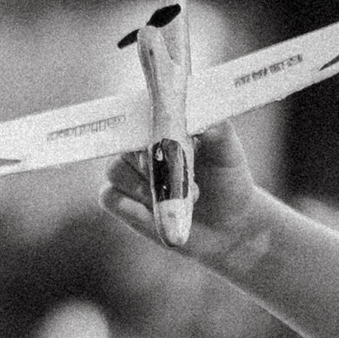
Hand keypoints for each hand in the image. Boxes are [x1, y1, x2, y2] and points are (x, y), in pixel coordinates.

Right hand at [97, 121, 267, 269]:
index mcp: (162, 123)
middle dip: (150, 164)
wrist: (227, 224)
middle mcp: (139, 143)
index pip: (141, 113)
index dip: (149, 129)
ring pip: (115, 170)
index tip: (167, 144)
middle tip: (184, 180)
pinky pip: (109, 196)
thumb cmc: (227, 180)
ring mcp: (127, 172)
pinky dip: (132, 207)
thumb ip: (218, 132)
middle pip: (123, 142)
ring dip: (147, 189)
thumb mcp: (229, 154)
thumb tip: (204, 120)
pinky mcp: (122, 201)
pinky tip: (156, 216)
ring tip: (182, 201)